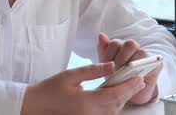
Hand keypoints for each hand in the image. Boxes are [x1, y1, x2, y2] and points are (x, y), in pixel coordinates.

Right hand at [20, 62, 146, 114]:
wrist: (35, 107)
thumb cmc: (49, 90)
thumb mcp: (70, 75)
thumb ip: (93, 70)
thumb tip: (111, 65)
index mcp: (87, 103)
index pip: (115, 94)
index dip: (129, 86)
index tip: (139, 78)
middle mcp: (91, 114)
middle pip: (117, 104)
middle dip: (129, 92)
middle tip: (139, 80)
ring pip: (113, 111)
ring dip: (122, 98)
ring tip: (130, 86)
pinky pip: (106, 114)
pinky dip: (113, 104)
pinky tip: (115, 95)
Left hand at [97, 32, 161, 104]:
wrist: (129, 94)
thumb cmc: (117, 77)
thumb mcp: (106, 66)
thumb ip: (103, 50)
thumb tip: (101, 35)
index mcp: (121, 46)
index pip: (115, 43)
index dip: (109, 55)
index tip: (106, 67)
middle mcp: (134, 48)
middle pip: (130, 44)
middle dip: (121, 58)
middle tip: (116, 71)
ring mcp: (146, 55)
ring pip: (141, 52)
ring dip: (132, 64)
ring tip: (125, 75)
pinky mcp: (156, 64)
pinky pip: (151, 62)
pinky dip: (143, 69)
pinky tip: (135, 77)